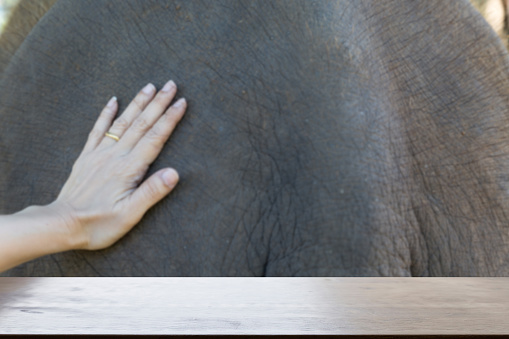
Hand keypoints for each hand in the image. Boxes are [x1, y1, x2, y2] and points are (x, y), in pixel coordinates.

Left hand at [50, 80, 186, 249]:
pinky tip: (113, 100)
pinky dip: (106, 113)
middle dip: (158, 103)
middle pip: (141, 124)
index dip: (170, 119)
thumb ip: (152, 192)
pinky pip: (98, 130)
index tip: (182, 102)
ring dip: (138, 103)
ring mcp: (99, 154)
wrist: (62, 224)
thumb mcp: (130, 214)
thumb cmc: (98, 224)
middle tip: (171, 85)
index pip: (155, 138)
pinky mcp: (87, 157)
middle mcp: (115, 156)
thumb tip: (174, 173)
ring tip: (150, 86)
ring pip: (123, 122)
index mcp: (129, 169)